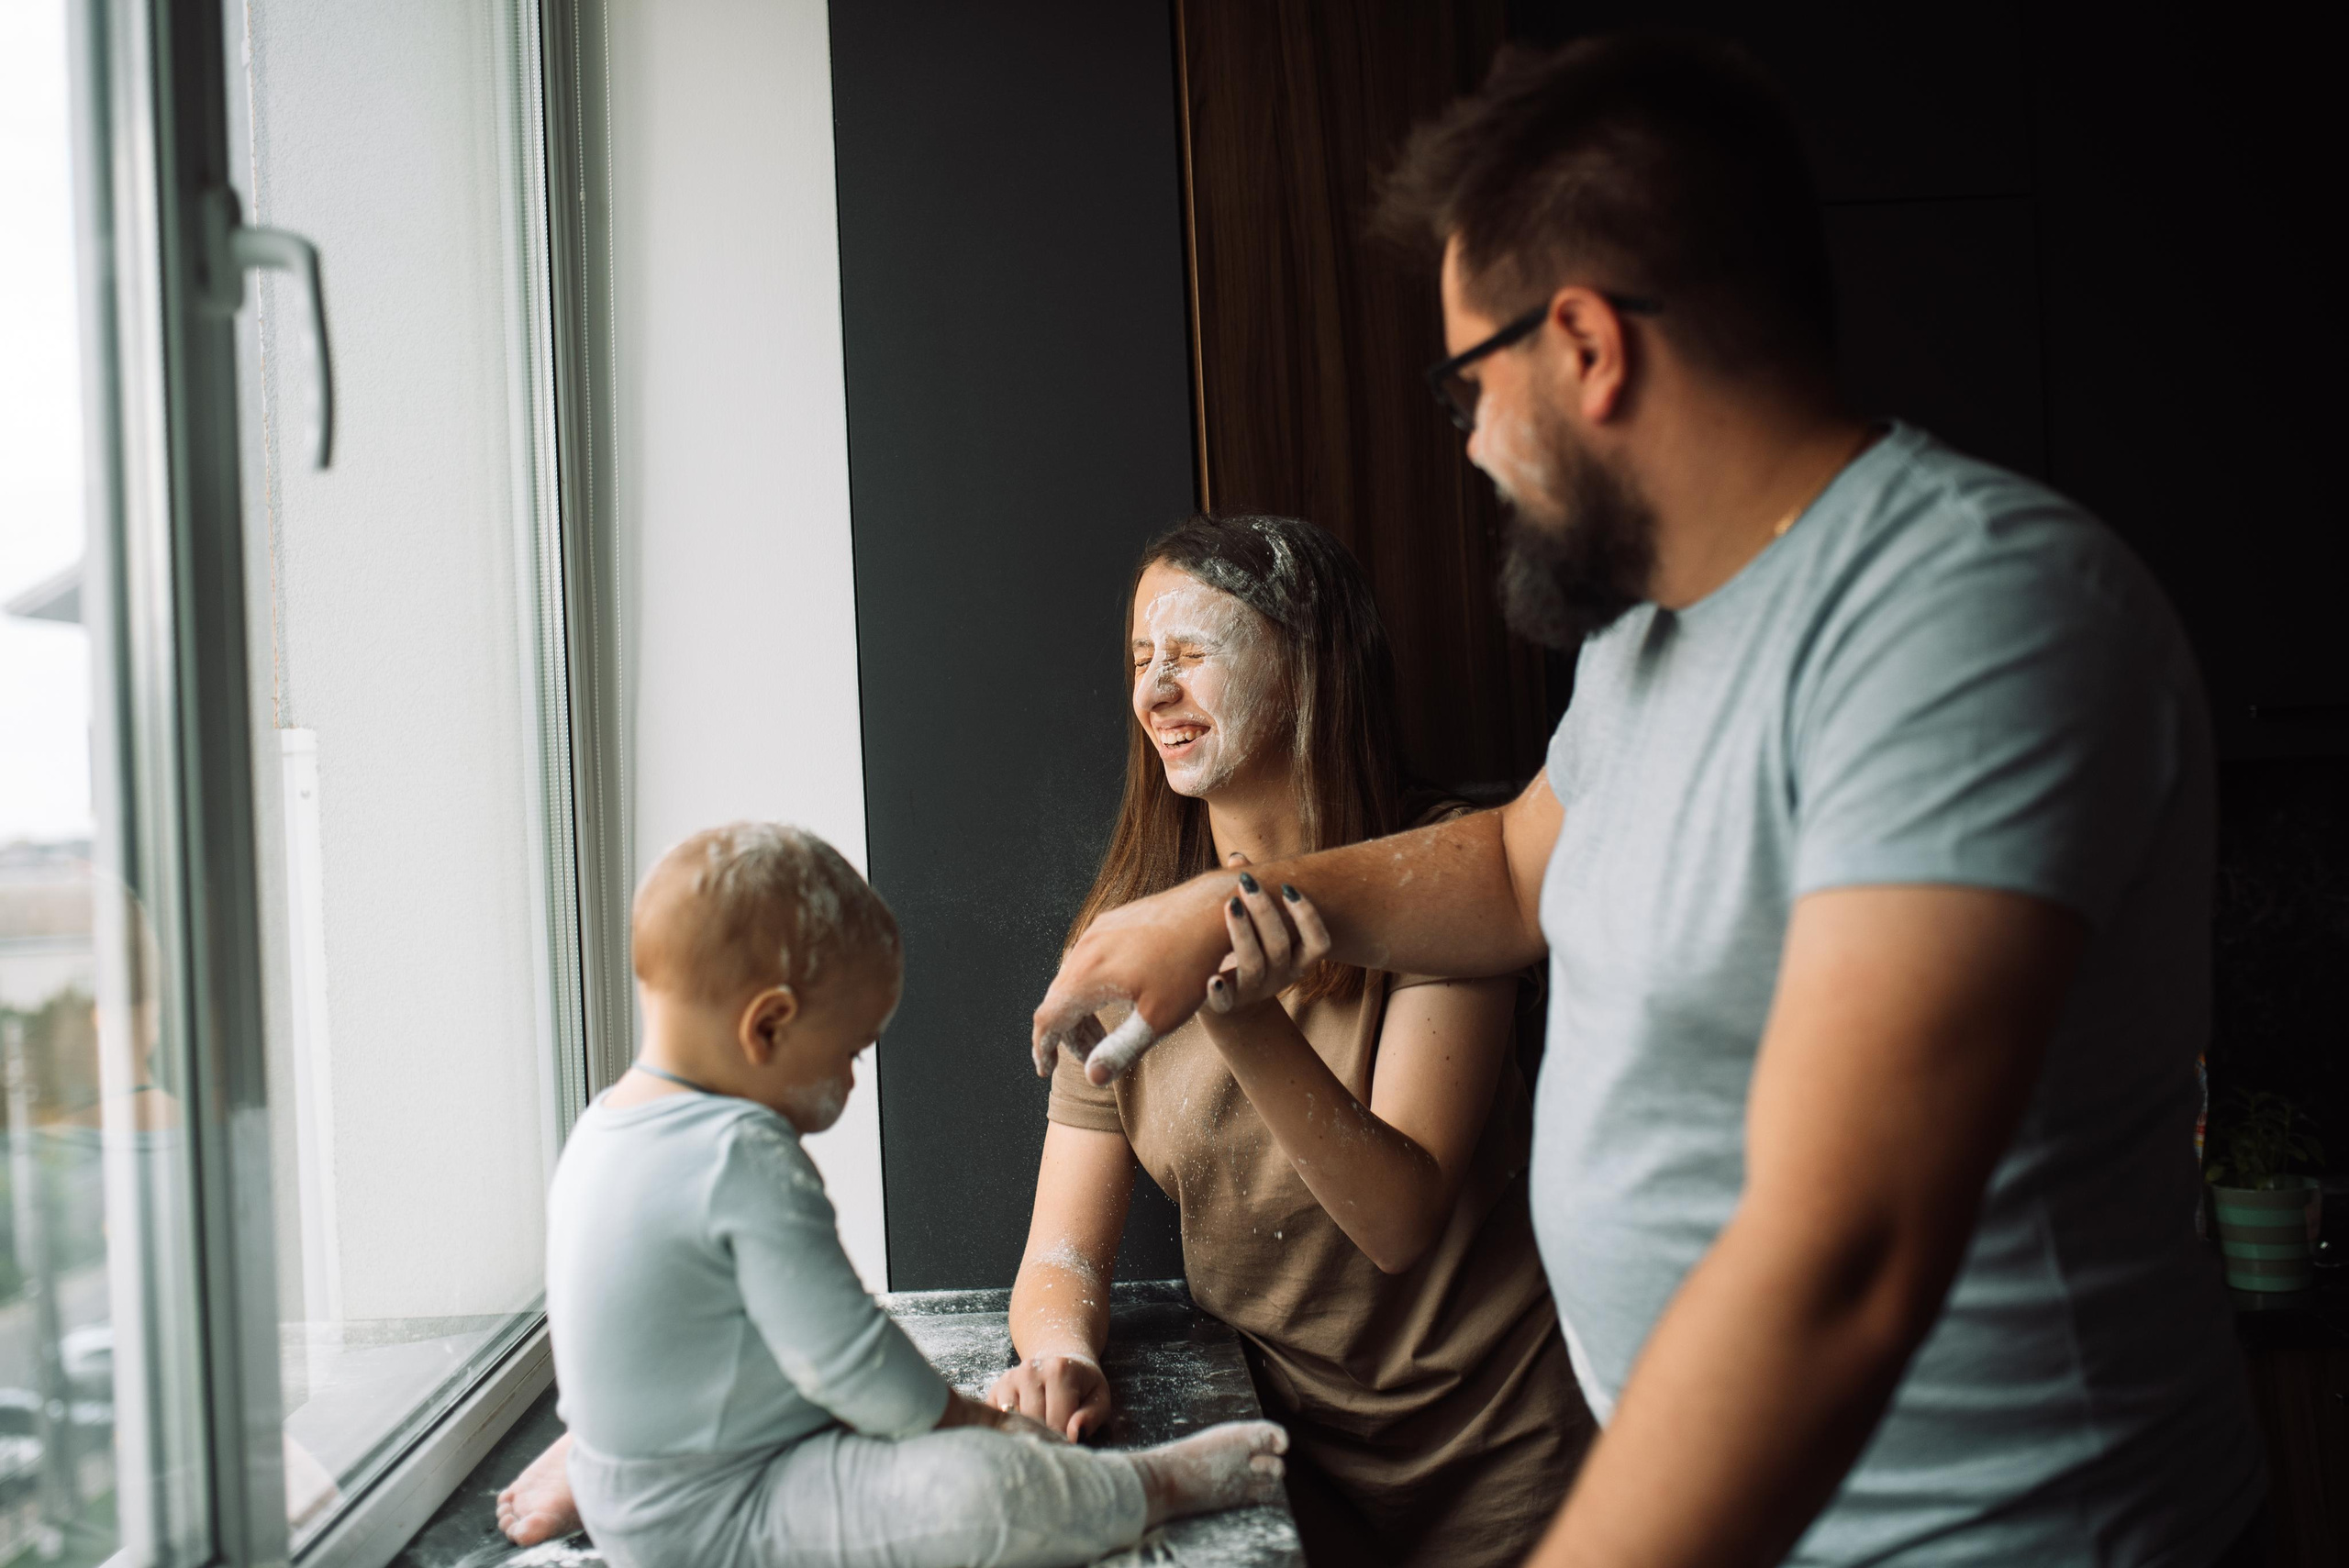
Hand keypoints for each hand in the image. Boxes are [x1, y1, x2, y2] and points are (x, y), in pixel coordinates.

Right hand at [985, 1352, 1112, 1441]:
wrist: (1059, 1365)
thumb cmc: (1082, 1386)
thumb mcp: (1099, 1398)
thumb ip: (1091, 1417)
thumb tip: (1074, 1435)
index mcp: (1059, 1371)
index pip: (1057, 1422)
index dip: (1065, 1440)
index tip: (1070, 1441)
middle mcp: (1029, 1371)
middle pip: (1034, 1424)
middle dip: (1046, 1438)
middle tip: (1056, 1438)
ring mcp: (1009, 1379)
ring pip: (1014, 1424)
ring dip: (1027, 1434)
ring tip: (1041, 1430)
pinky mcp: (995, 1391)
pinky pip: (998, 1422)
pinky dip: (1010, 1431)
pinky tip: (1024, 1427)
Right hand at [1032, 874, 1234, 1079]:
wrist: (1212, 910)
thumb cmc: (1190, 967)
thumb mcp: (1158, 1018)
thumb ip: (1121, 1051)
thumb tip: (1092, 1078)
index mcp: (1088, 976)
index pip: (1048, 1019)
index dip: (1043, 1048)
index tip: (1048, 1071)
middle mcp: (1085, 949)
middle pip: (1057, 1000)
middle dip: (1067, 1034)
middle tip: (1091, 1057)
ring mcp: (1098, 931)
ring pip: (1072, 978)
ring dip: (1080, 1011)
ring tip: (1104, 1034)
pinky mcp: (1113, 921)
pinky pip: (1087, 960)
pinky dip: (1090, 987)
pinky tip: (1115, 998)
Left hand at [1206, 867, 1329, 1015]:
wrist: (1227, 1002)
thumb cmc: (1247, 951)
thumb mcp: (1255, 926)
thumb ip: (1251, 895)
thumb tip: (1238, 858)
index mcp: (1296, 960)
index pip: (1318, 943)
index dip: (1308, 917)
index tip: (1288, 887)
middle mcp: (1280, 978)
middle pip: (1280, 947)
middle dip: (1265, 913)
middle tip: (1248, 883)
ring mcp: (1254, 993)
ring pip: (1253, 966)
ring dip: (1242, 934)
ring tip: (1229, 905)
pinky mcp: (1227, 1006)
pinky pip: (1225, 1002)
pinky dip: (1219, 992)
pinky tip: (1211, 978)